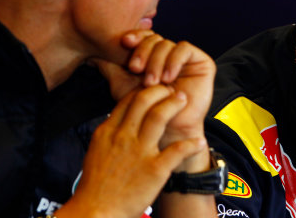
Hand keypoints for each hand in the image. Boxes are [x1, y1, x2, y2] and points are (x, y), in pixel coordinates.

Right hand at [55, 85, 207, 217]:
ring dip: (174, 104)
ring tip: (183, 100)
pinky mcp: (154, 169)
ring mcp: (139, 152)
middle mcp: (123, 137)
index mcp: (108, 132)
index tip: (154, 89)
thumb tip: (119, 120)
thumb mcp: (96, 151)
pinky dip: (191, 145)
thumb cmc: (95, 186)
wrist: (96, 212)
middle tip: (172, 90)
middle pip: (143, 101)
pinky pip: (177, 150)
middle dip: (160, 91)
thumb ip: (110, 134)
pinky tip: (199, 142)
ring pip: (159, 116)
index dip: (144, 90)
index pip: (128, 101)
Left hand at [93, 30, 215, 147]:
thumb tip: (91, 54)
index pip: (143, 37)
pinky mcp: (201, 62)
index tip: (124, 43)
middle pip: (154, 38)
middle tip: (136, 69)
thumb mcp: (122, 86)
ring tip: (152, 82)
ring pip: (167, 43)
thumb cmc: (143, 112)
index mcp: (152, 55)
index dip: (135, 37)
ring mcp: (185, 58)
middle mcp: (168, 54)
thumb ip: (109, 68)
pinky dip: (173, 60)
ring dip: (157, 61)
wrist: (166, 131)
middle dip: (143, 52)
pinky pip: (185, 49)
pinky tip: (168, 77)